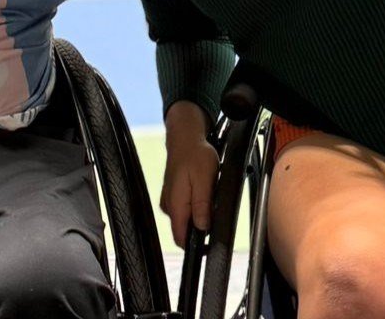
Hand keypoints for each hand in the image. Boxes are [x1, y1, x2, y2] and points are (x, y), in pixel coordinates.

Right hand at [161, 102, 218, 247]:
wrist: (185, 138)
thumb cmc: (196, 156)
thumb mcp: (205, 180)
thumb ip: (202, 205)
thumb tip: (202, 228)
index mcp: (176, 206)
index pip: (181, 239)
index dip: (196, 247)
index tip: (211, 245)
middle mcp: (169, 207)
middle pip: (184, 231)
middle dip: (201, 229)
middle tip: (215, 213)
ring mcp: (170, 201)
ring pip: (186, 220)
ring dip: (199, 216)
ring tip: (210, 200)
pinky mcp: (173, 196)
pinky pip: (185, 210)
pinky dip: (196, 207)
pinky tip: (203, 194)